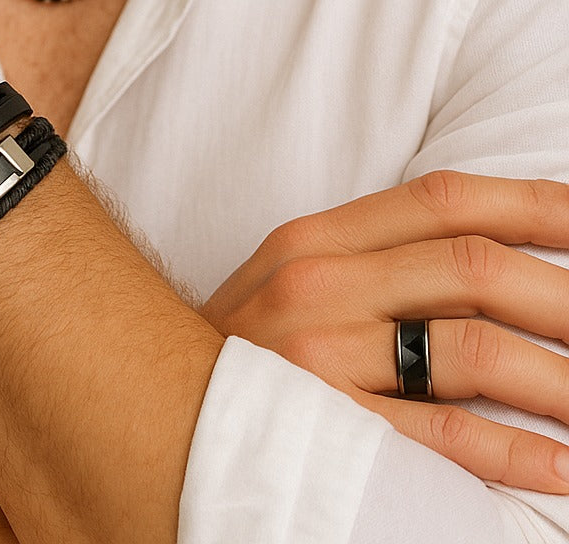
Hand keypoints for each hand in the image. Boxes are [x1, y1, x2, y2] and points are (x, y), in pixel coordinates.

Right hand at [202, 170, 568, 492]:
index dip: (531, 202)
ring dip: (559, 379)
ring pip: (472, 349)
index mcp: (318, 239)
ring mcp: (321, 358)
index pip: (444, 199)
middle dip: (566, 294)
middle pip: (474, 268)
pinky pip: (440, 439)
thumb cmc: (241, 351)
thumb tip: (488, 259)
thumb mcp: (295, 279)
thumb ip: (376, 258)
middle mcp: (321, 284)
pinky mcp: (325, 430)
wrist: (139, 407)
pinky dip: (512, 453)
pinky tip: (558, 466)